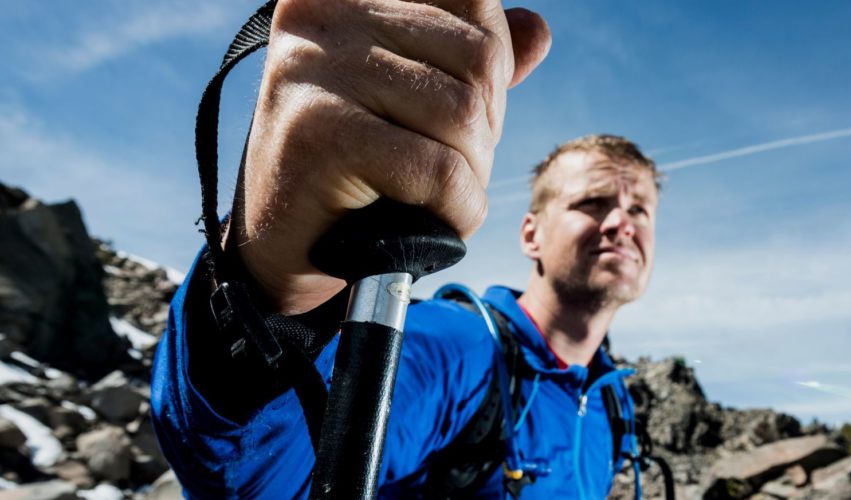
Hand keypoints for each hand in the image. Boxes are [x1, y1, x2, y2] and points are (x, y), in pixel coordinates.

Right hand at [229, 0, 550, 313]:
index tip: (459, 114)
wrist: (283, 245)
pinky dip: (457, 211)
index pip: (471, 2)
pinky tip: (431, 222)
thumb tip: (537, 29)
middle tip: (445, 167)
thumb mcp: (412, 100)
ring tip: (432, 196)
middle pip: (479, 59)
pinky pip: (440, 172)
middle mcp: (323, 15)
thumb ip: (468, 61)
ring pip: (464, 115)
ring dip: (471, 174)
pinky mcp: (321, 137)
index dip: (492, 66)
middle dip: (484, 128)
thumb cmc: (350, 168)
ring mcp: (315, 71)